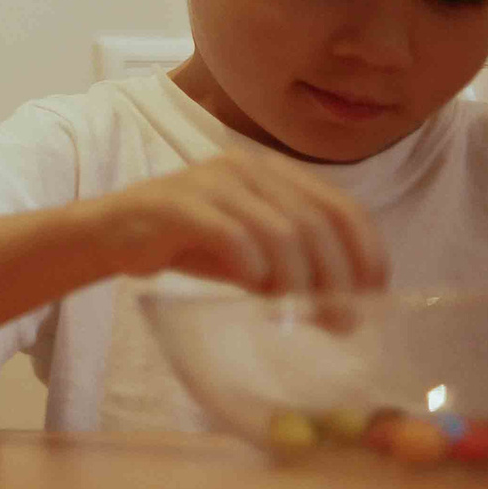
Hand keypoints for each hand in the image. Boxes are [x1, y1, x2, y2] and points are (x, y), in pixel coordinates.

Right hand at [87, 149, 387, 294]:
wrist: (112, 234)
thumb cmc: (190, 245)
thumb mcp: (253, 258)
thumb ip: (295, 270)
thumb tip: (347, 312)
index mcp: (272, 173)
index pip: (340, 206)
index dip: (367, 250)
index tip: (375, 293)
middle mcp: (246, 168)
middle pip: (315, 221)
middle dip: (337, 276)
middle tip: (342, 321)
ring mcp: (210, 182)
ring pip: (280, 229)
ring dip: (298, 279)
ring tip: (297, 315)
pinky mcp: (177, 203)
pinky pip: (230, 233)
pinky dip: (252, 265)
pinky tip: (253, 289)